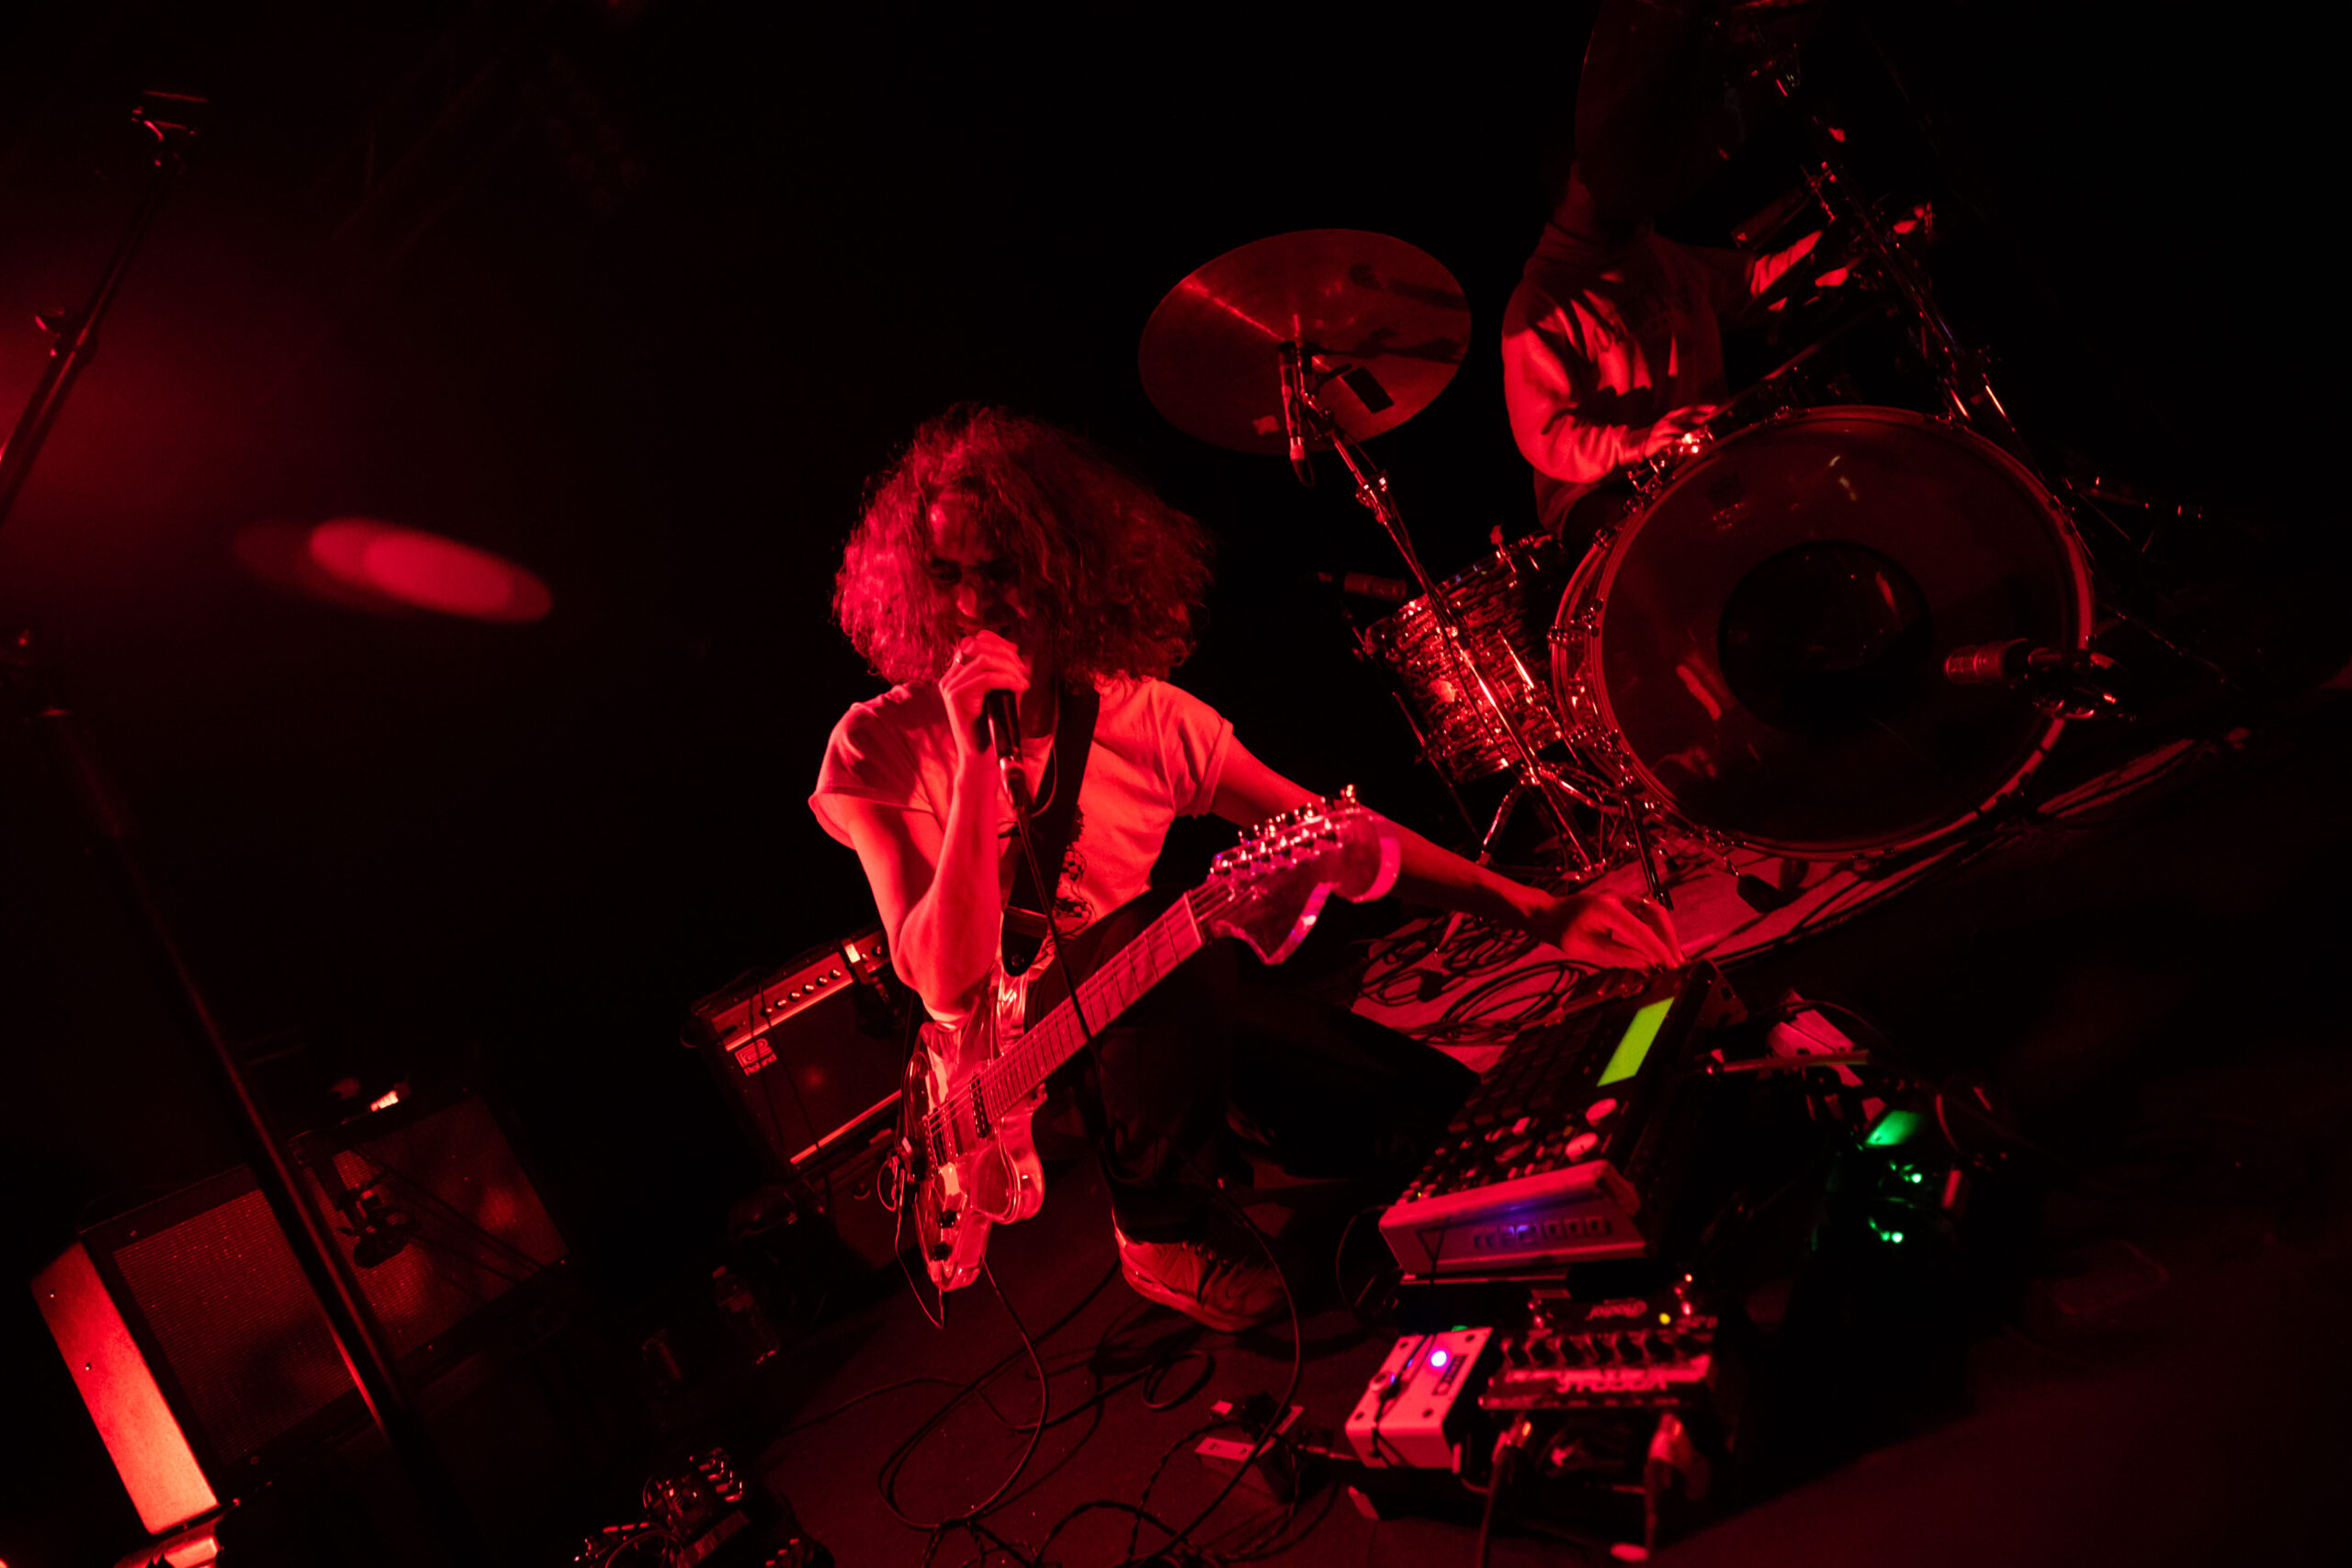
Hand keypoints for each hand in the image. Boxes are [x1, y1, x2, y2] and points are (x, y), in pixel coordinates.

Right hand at [939, 629, 1028, 765]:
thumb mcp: (999, 696)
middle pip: (978, 645)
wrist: (980, 760)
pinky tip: (1020, 688)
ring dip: (1010, 667)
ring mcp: (950, 687)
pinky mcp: (956, 697)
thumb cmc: (992, 730)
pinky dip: (1008, 679)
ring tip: (1022, 681)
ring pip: (984, 660)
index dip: (998, 642)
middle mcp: (949, 679)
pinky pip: (987, 678)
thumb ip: (1004, 675)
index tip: (1017, 654)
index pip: (974, 642)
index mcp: (956, 676)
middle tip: (1023, 671)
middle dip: (1006, 653)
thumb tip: (1019, 656)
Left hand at [1522, 887, 1683, 970]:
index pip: (1640, 929)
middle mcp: (1617, 898)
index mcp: (1605, 908)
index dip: (1658, 949)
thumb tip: (1647, 964)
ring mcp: (1621, 898)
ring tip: (1672, 958)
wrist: (1549, 914)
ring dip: (1665, 935)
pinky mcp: (1623, 903)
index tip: (1670, 965)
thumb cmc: (1562, 931)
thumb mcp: (1586, 948)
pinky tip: (1660, 949)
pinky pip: (1647, 915)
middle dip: (1669, 939)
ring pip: (1654, 913)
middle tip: (1677, 962)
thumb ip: (1618, 954)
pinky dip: (1656, 931)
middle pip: (1656, 914)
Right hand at [1641, 403, 1719, 461]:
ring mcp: (1661, 430)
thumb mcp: (1675, 427)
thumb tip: (1708, 424)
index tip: (1716, 408)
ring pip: (1673, 426)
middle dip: (1697, 416)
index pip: (1690, 409)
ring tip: (1695, 429)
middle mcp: (1668, 420)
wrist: (1641, 443)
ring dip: (1684, 427)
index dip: (1703, 407)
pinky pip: (1663, 440)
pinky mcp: (1655, 441)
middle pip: (1684, 416)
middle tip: (1709, 418)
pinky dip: (1670, 439)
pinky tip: (1677, 440)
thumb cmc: (1663, 435)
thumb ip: (1689, 425)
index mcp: (1674, 416)